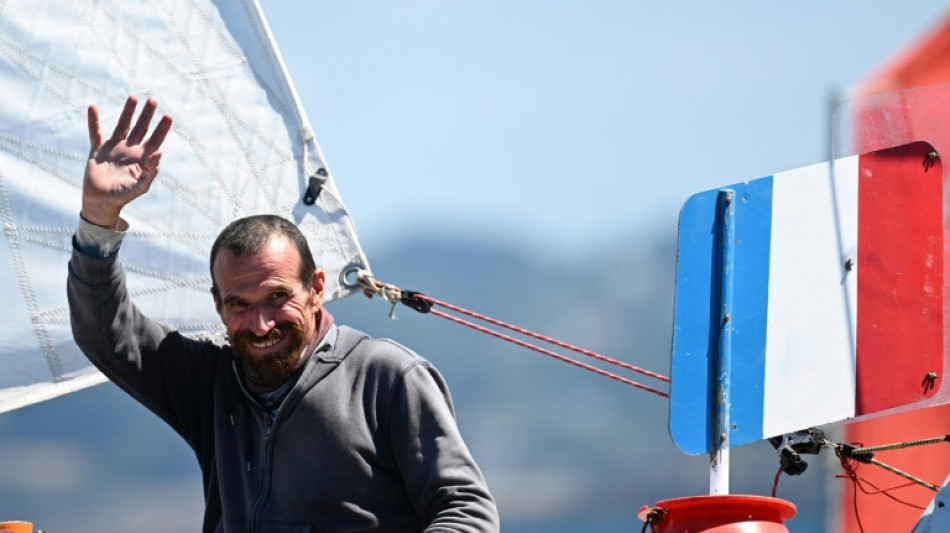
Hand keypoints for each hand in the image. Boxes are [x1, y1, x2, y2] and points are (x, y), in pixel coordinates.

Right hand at [82, 95, 172, 228]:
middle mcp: (130, 150)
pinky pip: (95, 132)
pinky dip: (93, 121)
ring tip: (134, 97)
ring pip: (122, 125)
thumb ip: (151, 171)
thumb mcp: (140, 186)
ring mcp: (114, 148)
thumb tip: (159, 153)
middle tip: (153, 100)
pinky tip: (93, 107)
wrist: (101, 203)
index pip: (155, 140)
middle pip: (141, 128)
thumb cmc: (123, 196)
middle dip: (147, 115)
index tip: (168, 116)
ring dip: (128, 112)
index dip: (162, 129)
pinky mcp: (98, 150)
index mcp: (142, 158)